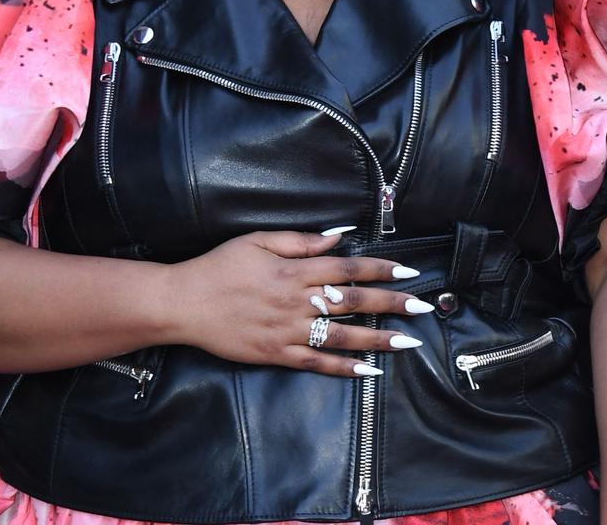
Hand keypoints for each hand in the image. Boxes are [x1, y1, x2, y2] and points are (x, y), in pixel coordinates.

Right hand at [170, 230, 432, 375]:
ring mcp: (287, 331)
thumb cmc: (220, 266)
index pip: (347, 268)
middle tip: (422, 307)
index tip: (407, 271)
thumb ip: (301, 240)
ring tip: (407, 343)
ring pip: (342, 336)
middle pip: (352, 301)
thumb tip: (338, 237)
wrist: (184, 303)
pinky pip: (316, 363)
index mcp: (293, 269)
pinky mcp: (276, 355)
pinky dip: (344, 368)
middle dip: (390, 303)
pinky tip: (369, 371)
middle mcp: (296, 300)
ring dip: (378, 338)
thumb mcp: (257, 240)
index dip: (380, 269)